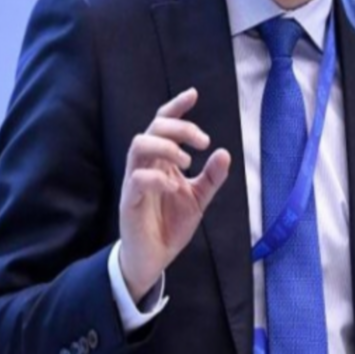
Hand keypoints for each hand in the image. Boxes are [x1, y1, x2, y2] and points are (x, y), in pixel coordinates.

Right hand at [118, 88, 230, 302]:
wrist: (153, 259)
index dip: (176, 107)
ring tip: (187, 162)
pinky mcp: (130, 201)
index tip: (193, 94)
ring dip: (166, 147)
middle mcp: (145, 166)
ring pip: (139, 146)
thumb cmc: (170, 225)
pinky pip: (138, 179)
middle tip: (202, 142)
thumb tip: (224, 153)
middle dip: (179, 127)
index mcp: (160, 161)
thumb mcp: (198, 199)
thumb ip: (211, 177)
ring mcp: (135, 182)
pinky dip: (159, 179)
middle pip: (153, 129)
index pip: (162, 125)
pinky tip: (174, 187)